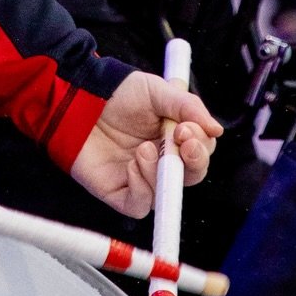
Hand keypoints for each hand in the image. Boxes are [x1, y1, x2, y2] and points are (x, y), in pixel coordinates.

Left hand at [69, 71, 222, 217]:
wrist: (79, 99)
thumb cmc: (118, 94)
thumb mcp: (157, 90)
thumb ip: (187, 107)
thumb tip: (216, 130)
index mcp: (175, 138)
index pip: (201, 151)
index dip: (200, 145)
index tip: (187, 130)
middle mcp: (162, 161)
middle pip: (192, 175)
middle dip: (194, 161)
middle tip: (183, 142)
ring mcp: (142, 178)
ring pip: (167, 192)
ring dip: (160, 171)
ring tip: (143, 148)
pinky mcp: (120, 192)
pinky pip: (140, 204)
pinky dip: (141, 187)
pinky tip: (132, 165)